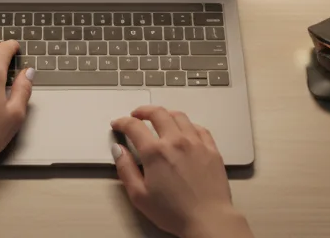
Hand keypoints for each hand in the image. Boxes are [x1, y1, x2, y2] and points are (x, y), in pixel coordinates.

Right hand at [111, 106, 251, 237]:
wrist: (208, 219)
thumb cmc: (174, 212)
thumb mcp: (139, 196)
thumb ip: (125, 169)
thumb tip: (118, 150)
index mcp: (155, 152)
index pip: (134, 126)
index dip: (122, 122)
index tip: (118, 124)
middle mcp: (176, 141)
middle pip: (157, 113)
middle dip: (143, 110)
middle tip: (136, 115)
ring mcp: (196, 143)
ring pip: (179, 116)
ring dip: (165, 114)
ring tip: (159, 118)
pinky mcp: (211, 149)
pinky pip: (199, 128)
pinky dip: (187, 124)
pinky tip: (184, 130)